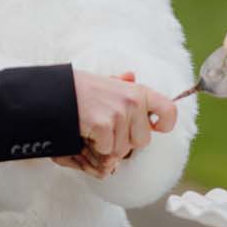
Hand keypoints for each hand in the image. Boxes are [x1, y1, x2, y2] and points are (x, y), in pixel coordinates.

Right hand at [63, 70, 177, 172]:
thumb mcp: (107, 84)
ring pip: (123, 150)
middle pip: (142, 141)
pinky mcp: (103, 125)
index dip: (164, 124)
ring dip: (108, 145)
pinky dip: (96, 147)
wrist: (56, 91)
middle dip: (125, 140)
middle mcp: (133, 101)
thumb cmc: (82, 89)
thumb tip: (132, 76)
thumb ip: (124, 86)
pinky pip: (107, 151)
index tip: (154, 127)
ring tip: (95, 127)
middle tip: (108, 126)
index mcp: (139, 91)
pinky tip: (87, 131)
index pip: (169, 111)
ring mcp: (119, 113)